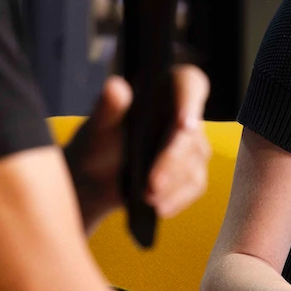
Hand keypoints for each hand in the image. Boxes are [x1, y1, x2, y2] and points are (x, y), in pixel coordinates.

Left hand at [65, 66, 211, 232]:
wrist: (94, 180)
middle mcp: (182, 112)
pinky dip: (178, 198)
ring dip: (173, 183)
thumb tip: (115, 87)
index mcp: (162, 90)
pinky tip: (159, 208)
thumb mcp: (97, 127)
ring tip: (147, 198)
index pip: (189, 83)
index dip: (191, 100)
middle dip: (172, 160)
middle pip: (191, 132)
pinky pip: (194, 183)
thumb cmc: (96, 144)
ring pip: (195, 160)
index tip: (183, 125)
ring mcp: (190, 143)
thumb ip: (107, 108)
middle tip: (152, 183)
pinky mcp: (191, 169)